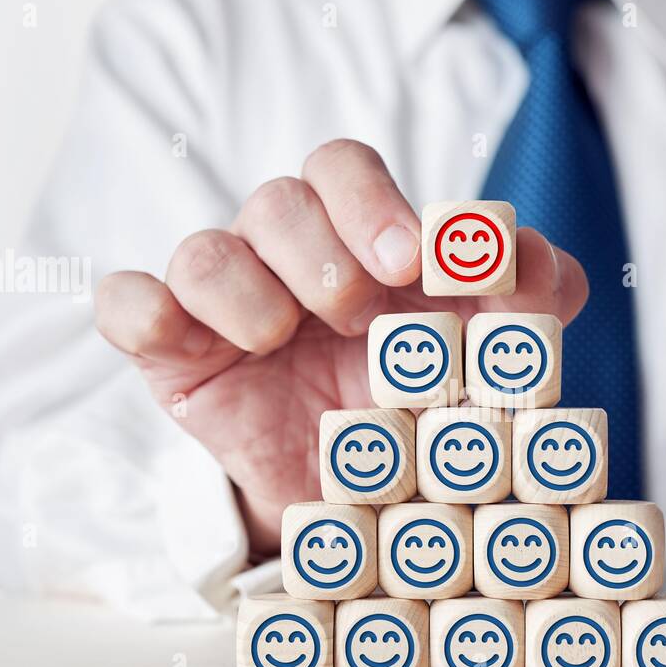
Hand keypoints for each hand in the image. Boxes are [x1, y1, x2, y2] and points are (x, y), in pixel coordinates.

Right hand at [95, 139, 587, 556]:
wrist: (358, 499)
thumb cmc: (419, 405)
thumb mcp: (485, 357)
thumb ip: (528, 302)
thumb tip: (537, 258)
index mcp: (357, 235)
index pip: (343, 168)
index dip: (372, 203)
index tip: (413, 262)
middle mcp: (284, 253)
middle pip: (277, 199)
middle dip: (320, 253)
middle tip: (356, 315)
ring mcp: (222, 299)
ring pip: (205, 249)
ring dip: (248, 292)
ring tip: (281, 343)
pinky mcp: (172, 350)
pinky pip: (128, 304)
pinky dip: (146, 311)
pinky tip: (187, 341)